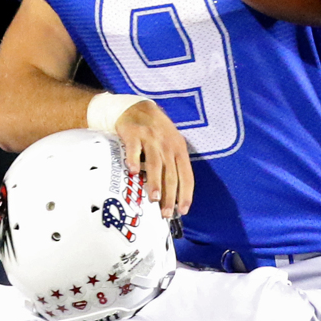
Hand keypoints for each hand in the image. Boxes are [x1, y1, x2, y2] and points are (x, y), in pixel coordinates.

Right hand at [115, 99, 193, 217]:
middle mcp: (167, 145)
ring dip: (154, 182)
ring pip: (154, 163)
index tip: (183, 210)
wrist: (137, 108)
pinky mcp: (134, 134)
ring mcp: (150, 138)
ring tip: (153, 198)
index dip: (185, 194)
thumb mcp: (170, 146)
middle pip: (170, 173)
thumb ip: (172, 167)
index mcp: (179, 150)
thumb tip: (173, 196)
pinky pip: (134, 149)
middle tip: (165, 213)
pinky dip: (133, 160)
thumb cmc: (156, 133)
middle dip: (169, 195)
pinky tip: (133, 172)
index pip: (186, 175)